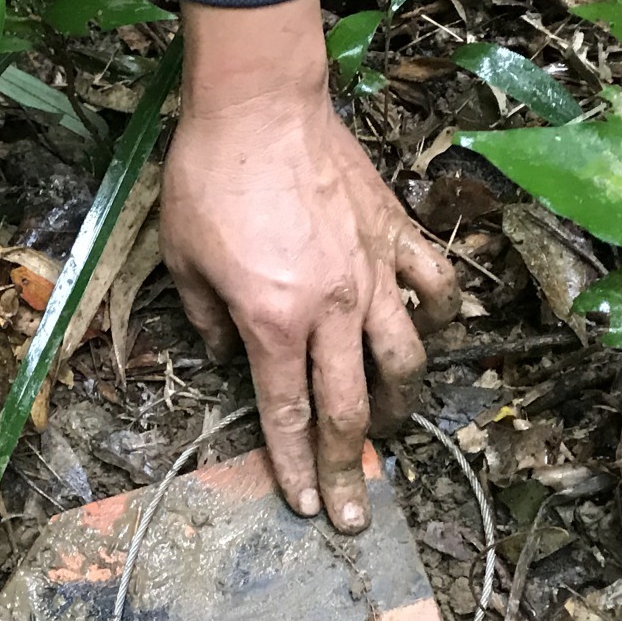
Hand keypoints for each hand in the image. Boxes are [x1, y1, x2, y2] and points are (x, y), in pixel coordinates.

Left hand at [161, 0, 458, 532]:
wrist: (256, 106)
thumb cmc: (207, 181)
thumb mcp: (182, 262)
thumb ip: (206, 321)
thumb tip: (224, 357)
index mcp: (271, 322)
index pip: (287, 413)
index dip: (295, 466)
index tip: (308, 507)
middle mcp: (331, 309)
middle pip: (350, 407)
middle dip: (352, 469)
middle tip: (358, 514)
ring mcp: (372, 273)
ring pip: (407, 359)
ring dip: (399, 404)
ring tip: (388, 424)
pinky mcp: (395, 235)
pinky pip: (436, 287)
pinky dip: (438, 317)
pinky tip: (428, 333)